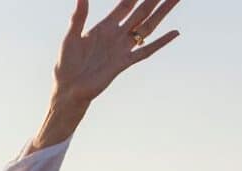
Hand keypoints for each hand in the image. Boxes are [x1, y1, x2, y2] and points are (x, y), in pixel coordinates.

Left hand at [53, 0, 181, 106]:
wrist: (68, 90)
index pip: (126, 5)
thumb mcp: (71, 37)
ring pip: (148, 27)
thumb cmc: (67, 64)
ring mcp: (123, 48)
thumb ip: (79, 16)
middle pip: (141, 12)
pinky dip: (161, 42)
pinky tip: (174, 33)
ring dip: (162, 13)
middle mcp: (117, 35)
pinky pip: (146, 51)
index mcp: (105, 27)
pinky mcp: (124, 63)